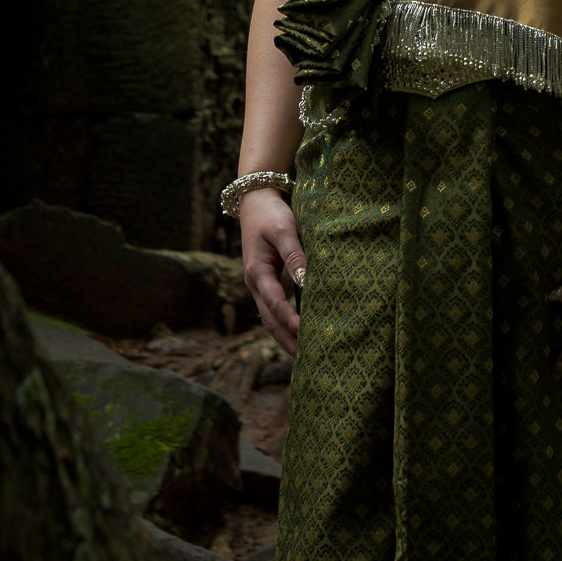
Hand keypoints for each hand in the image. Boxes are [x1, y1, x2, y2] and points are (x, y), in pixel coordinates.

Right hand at [240, 187, 304, 353]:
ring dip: (284, 335)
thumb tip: (306, 281)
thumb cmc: (271, 214)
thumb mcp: (284, 230)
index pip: (275, 304)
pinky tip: (295, 332)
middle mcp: (255, 283)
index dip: (290, 320)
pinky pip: (272, 308)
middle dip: (286, 339)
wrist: (256, 201)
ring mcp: (258, 284)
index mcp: (257, 272)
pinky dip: (283, 323)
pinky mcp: (265, 281)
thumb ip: (294, 255)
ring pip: (269, 317)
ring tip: (302, 354)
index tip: (305, 334)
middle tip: (305, 359)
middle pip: (269, 319)